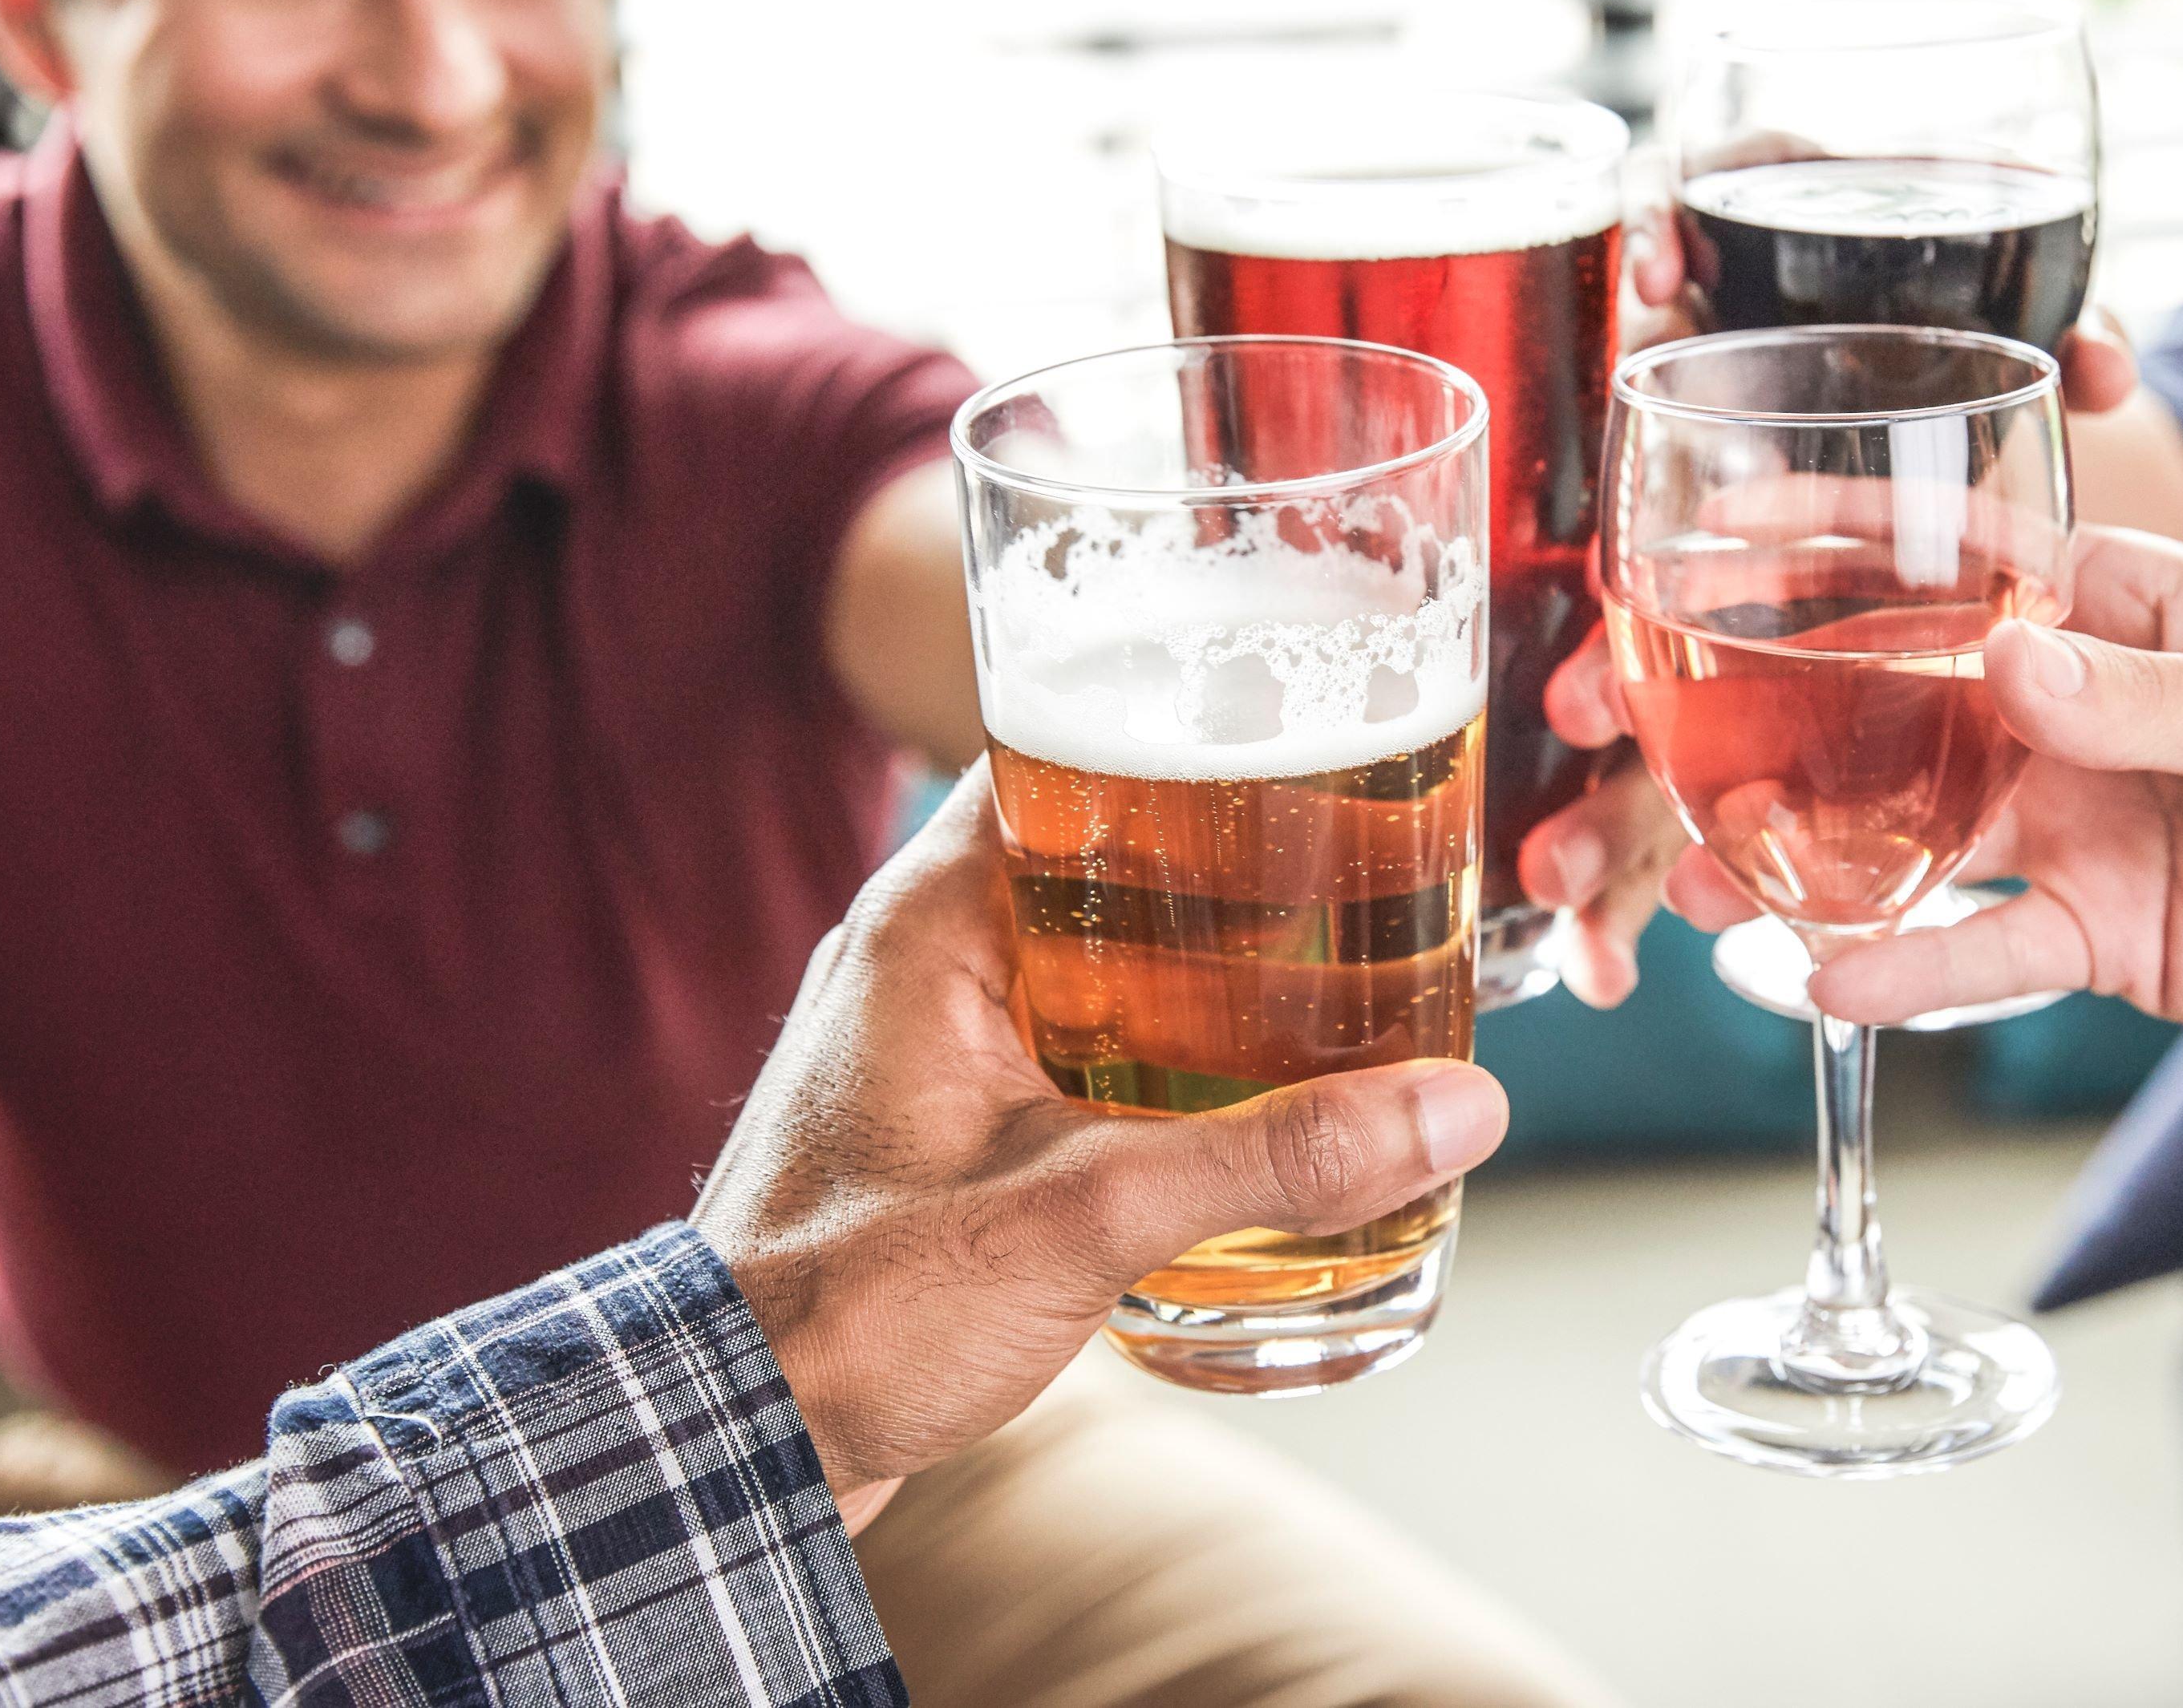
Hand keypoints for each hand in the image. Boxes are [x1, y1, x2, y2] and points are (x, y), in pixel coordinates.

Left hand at [693, 766, 1508, 1512]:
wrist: (729, 1446)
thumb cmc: (854, 1310)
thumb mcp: (1084, 1215)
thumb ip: (1270, 1158)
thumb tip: (1453, 1107)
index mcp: (930, 919)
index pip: (1065, 753)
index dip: (1188, 735)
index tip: (1307, 745)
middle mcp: (925, 954)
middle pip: (1108, 854)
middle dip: (1239, 860)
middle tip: (1369, 862)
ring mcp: (934, 1039)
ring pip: (1101, 956)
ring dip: (1209, 963)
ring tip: (1344, 971)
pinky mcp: (951, 1123)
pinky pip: (1082, 1041)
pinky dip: (1169, 1045)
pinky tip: (1253, 1090)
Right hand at [1532, 150, 2141, 1001]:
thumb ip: (2148, 697)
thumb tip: (2008, 668)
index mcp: (2135, 609)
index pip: (1962, 554)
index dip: (1838, 532)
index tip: (1717, 517)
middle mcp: (2083, 706)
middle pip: (1895, 691)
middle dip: (1770, 700)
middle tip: (1645, 716)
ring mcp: (2080, 820)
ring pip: (1906, 825)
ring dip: (1803, 845)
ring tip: (1696, 869)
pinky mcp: (2098, 932)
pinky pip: (1976, 948)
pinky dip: (1902, 966)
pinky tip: (1818, 976)